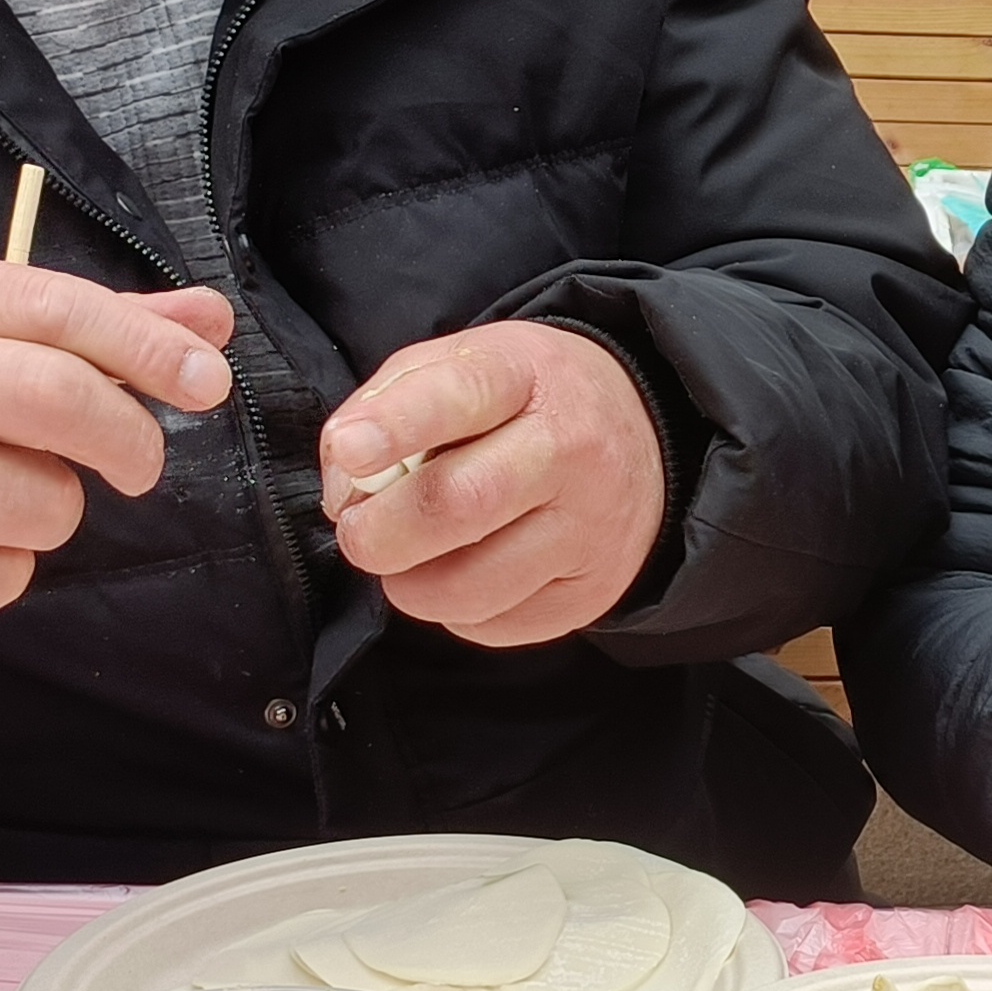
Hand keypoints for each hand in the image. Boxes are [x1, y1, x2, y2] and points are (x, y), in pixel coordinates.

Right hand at [0, 263, 233, 643]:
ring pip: (43, 500)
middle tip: (138, 465)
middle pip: (58, 397)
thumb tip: (209, 318)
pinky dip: (1, 571)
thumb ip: (97, 333)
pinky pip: (3, 573)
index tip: (209, 380)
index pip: (58, 307)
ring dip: (48, 516)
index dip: (148, 346)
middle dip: (127, 439)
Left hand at [322, 320, 669, 645]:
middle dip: (381, 531)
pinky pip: (490, 626)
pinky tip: (466, 570)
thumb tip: (346, 491)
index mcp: (526, 375)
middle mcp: (569, 449)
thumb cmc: (525, 404)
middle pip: (459, 504)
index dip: (397, 425)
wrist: (645, 441)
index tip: (352, 449)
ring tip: (412, 555)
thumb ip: (387, 406)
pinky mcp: (589, 594)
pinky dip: (453, 609)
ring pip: (468, 587)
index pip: (461, 395)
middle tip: (359, 531)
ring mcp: (587, 528)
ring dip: (410, 582)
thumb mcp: (462, 364)